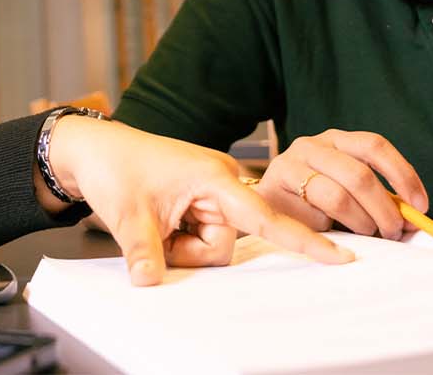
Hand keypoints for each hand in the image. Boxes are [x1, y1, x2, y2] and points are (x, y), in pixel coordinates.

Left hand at [43, 116, 353, 284]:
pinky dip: (176, 241)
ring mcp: (208, 194)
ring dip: (180, 247)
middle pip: (224, 245)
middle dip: (188, 251)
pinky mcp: (197, 202)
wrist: (93, 147)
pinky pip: (198, 238)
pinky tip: (157, 221)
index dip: (303, 240)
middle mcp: (220, 184)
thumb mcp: (127, 214)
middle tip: (154, 231)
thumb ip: (144, 252)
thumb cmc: (115, 165)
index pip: (266, 217)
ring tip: (152, 222)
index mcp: (215, 178)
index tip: (339, 255)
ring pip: (210, 246)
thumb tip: (149, 283)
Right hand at [255, 130, 428, 240]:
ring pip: (338, 197)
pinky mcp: (275, 187)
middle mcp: (312, 145)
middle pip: (359, 175)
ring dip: (361, 223)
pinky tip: (339, 243)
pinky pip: (314, 216)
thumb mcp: (348, 191)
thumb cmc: (313, 201)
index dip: (402, 174)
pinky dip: (334, 235)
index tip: (419, 205)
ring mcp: (290, 164)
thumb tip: (413, 219)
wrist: (263, 206)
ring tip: (366, 234)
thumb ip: (379, 200)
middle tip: (393, 232)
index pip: (375, 146)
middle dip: (384, 209)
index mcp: (337, 139)